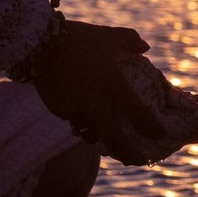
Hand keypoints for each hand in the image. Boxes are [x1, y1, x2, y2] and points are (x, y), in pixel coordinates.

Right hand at [24, 20, 164, 160]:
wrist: (38, 43)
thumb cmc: (80, 38)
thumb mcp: (109, 35)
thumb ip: (130, 40)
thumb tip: (145, 47)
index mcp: (113, 86)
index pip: (138, 114)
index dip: (151, 127)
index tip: (159, 135)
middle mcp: (96, 103)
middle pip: (115, 139)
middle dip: (129, 154)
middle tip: (140, 161)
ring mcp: (75, 109)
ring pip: (91, 133)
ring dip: (102, 140)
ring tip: (108, 143)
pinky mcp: (58, 110)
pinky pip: (73, 120)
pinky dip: (81, 122)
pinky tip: (83, 119)